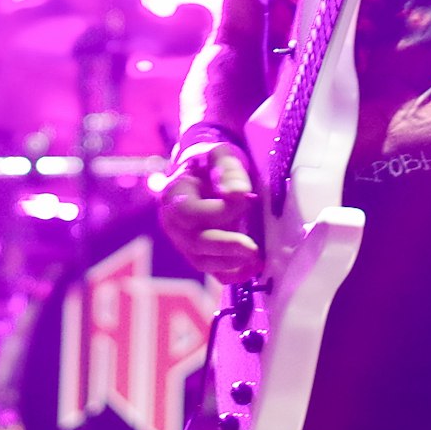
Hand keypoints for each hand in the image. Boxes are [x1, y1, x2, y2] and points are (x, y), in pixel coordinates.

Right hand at [158, 139, 261, 282]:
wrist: (204, 172)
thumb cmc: (212, 162)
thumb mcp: (219, 154)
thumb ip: (227, 169)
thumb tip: (237, 194)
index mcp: (173, 196)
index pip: (191, 213)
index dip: (220, 212)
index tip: (247, 199)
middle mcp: (173, 224)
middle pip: (194, 242)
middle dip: (226, 246)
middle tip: (253, 248)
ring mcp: (184, 242)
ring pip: (202, 261)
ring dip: (231, 262)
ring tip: (257, 256)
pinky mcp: (199, 254)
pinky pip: (213, 272)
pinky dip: (233, 274)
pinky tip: (253, 268)